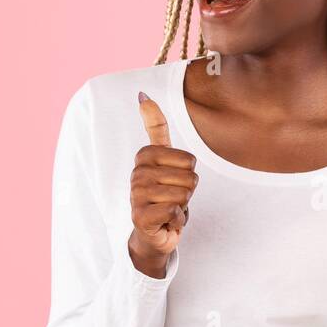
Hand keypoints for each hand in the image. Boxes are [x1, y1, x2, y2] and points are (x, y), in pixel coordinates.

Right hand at [128, 90, 197, 276]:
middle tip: (171, 198)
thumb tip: (142, 94)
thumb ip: (155, 127)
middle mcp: (137, 173)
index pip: (189, 160)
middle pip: (189, 178)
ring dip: (182, 207)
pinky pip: (176, 212)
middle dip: (187, 193)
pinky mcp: (140, 217)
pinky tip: (165, 221)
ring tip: (168, 209)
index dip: (189, 174)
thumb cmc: (163, 194)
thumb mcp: (163, 159)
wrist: (154, 232)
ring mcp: (137, 195)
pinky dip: (177, 220)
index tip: (173, 181)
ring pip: (183, 195)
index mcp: (145, 156)